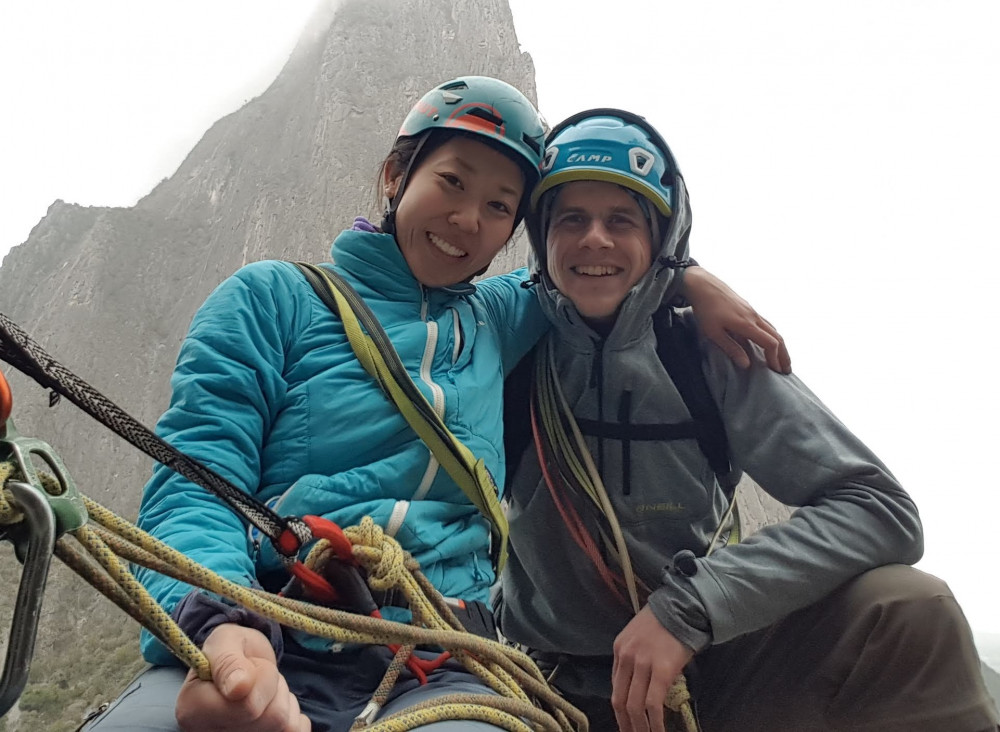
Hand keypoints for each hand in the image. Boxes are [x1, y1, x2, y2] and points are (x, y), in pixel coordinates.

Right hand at [175, 623, 310, 731]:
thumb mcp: (226, 641)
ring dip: (282, 699)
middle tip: (256, 676)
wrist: (241, 667)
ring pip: (285, 725)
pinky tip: (273, 705)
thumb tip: (239, 688)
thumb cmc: (231, 650)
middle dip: (273, 687)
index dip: (259, 680)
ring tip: (263, 689)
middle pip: (272, 718)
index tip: (247, 667)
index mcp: (193, 711)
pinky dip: (293, 714)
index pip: (248, 707)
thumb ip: (229, 662)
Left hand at [612, 606, 693, 731]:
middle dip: (625, 724)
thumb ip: (635, 658)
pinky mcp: (662, 670)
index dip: (620, 709)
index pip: (615, 686)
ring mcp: (643, 664)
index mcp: (619, 648)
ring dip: (639, 727)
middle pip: (619, 700)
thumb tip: (640, 685)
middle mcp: (626, 656)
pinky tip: (658, 731)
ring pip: (634, 706)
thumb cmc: (666, 620)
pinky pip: (653, 704)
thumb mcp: (639, 635)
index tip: (626, 722)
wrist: (685, 606)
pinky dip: (654, 722)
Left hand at [681, 266, 790, 373]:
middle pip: (777, 336)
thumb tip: (746, 365)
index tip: (776, 371)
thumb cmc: (705, 309)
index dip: (775, 358)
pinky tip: (768, 341)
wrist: (703, 284)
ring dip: (779, 345)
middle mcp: (754, 317)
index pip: (770, 343)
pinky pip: (766, 323)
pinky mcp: (748, 308)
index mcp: (747, 324)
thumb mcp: (713, 332)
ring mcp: (752, 311)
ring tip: (781, 358)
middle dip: (784, 354)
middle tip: (786, 369)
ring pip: (773, 329)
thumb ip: (730, 348)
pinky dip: (772, 335)